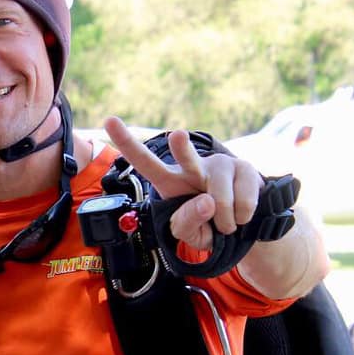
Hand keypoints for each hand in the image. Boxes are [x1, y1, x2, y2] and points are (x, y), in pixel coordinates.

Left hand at [103, 117, 263, 251]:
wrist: (240, 225)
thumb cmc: (206, 226)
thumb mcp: (189, 234)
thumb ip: (187, 223)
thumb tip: (207, 202)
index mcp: (169, 180)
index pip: (143, 161)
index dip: (126, 141)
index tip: (109, 120)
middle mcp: (192, 166)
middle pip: (186, 155)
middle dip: (182, 147)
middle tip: (178, 136)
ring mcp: (219, 164)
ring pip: (220, 196)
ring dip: (224, 220)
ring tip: (224, 224)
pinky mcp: (244, 168)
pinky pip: (243, 201)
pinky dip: (241, 216)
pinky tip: (240, 215)